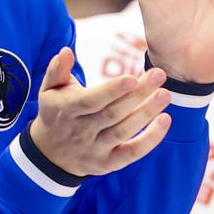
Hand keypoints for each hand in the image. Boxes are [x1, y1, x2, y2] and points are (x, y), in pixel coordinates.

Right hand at [29, 47, 172, 176]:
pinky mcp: (108, 163)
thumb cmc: (56, 113)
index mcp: (67, 110)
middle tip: (159, 75)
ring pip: (124, 131)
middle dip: (138, 95)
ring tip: (165, 94)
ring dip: (146, 113)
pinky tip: (164, 120)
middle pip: (113, 113)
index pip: (92, 101)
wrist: (50, 154)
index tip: (132, 78)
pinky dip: (150, 139)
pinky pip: (132, 152)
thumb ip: (56, 70)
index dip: (112, 91)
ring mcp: (95, 148)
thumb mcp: (49, 90)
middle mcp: (81, 131)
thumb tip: (65, 51)